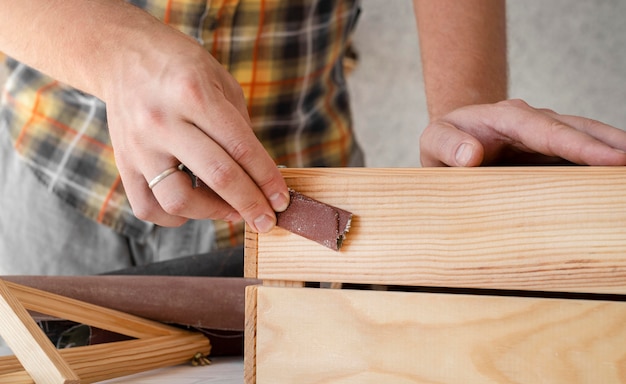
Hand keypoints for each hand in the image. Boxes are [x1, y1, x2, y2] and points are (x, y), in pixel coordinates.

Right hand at [103, 24, 288, 232]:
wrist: (122, 54)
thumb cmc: (181, 67)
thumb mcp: (220, 82)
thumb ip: (240, 129)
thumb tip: (261, 177)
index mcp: (194, 94)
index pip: (241, 148)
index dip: (267, 180)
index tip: (281, 201)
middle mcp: (163, 121)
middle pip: (217, 176)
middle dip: (250, 204)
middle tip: (267, 221)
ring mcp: (139, 145)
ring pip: (178, 201)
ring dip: (212, 213)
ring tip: (230, 209)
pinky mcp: (123, 163)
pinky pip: (148, 208)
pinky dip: (175, 217)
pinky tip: (193, 207)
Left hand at [420, 99, 625, 166]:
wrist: (450, 142)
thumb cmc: (443, 143)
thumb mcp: (432, 141)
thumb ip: (446, 145)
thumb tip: (471, 155)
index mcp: (504, 118)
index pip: (546, 130)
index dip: (578, 145)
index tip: (610, 159)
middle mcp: (530, 122)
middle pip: (576, 129)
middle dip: (610, 144)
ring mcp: (542, 135)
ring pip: (584, 137)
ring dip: (612, 150)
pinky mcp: (547, 151)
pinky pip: (576, 155)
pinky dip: (598, 162)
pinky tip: (613, 177)